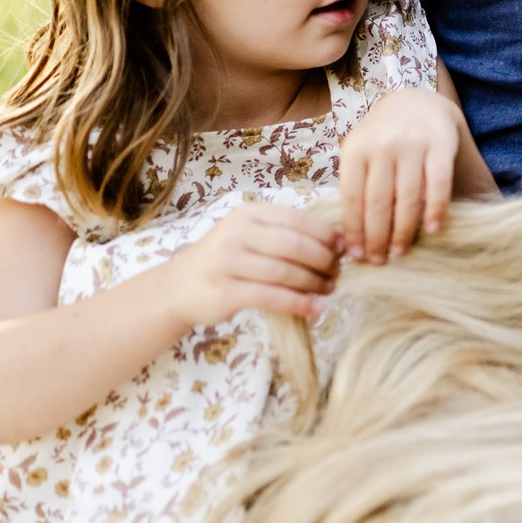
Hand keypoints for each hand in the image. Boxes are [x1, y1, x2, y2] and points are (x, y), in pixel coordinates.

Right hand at [168, 197, 339, 326]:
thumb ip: (285, 234)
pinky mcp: (225, 291)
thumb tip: (338, 243)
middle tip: (337, 273)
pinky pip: (272, 297)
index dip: (326, 235)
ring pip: (285, 272)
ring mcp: (227, 262)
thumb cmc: (225, 260)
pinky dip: (298, 303)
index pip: (298, 220)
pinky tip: (314, 309)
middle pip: (295, 245)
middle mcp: (236, 233)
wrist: (177, 288)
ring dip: (314, 283)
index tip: (344, 249)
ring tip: (328, 290)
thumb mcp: (250, 236)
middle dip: (324, 260)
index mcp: (248, 213)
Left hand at [339, 88, 463, 262]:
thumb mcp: (360, 152)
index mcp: (356, 148)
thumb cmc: (383, 139)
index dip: (354, 230)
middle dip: (377, 237)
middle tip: (379, 261)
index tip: (355, 255)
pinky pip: (439, 184)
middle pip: (378, 202)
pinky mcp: (441, 145)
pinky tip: (432, 230)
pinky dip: (436, 209)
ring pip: (408, 197)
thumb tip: (348, 237)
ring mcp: (413, 144)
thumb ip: (355, 184)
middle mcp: (383, 145)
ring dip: (404, 230)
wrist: (417, 102)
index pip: (352, 198)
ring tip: (401, 252)